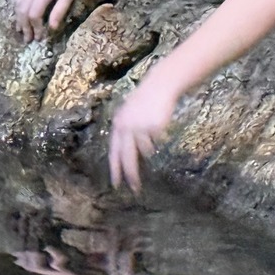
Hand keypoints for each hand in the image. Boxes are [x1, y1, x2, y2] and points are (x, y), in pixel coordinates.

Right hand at [14, 0, 107, 42]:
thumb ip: (59, 11)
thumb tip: (51, 28)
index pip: (33, 16)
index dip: (35, 28)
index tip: (39, 38)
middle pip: (22, 11)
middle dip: (24, 26)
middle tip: (27, 39)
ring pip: (18, 2)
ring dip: (18, 17)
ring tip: (20, 29)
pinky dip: (16, 4)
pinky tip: (19, 10)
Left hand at [108, 74, 178, 192]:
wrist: (159, 86)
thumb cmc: (144, 101)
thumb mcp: (128, 115)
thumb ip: (124, 132)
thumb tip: (124, 154)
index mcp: (118, 126)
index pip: (114, 153)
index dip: (115, 170)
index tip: (116, 185)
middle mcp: (126, 128)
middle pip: (127, 158)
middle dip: (130, 174)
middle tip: (135, 189)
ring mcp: (140, 128)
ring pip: (146, 150)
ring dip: (150, 148)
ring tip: (152, 132)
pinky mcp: (154, 127)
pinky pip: (158, 141)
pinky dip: (159, 137)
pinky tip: (160, 126)